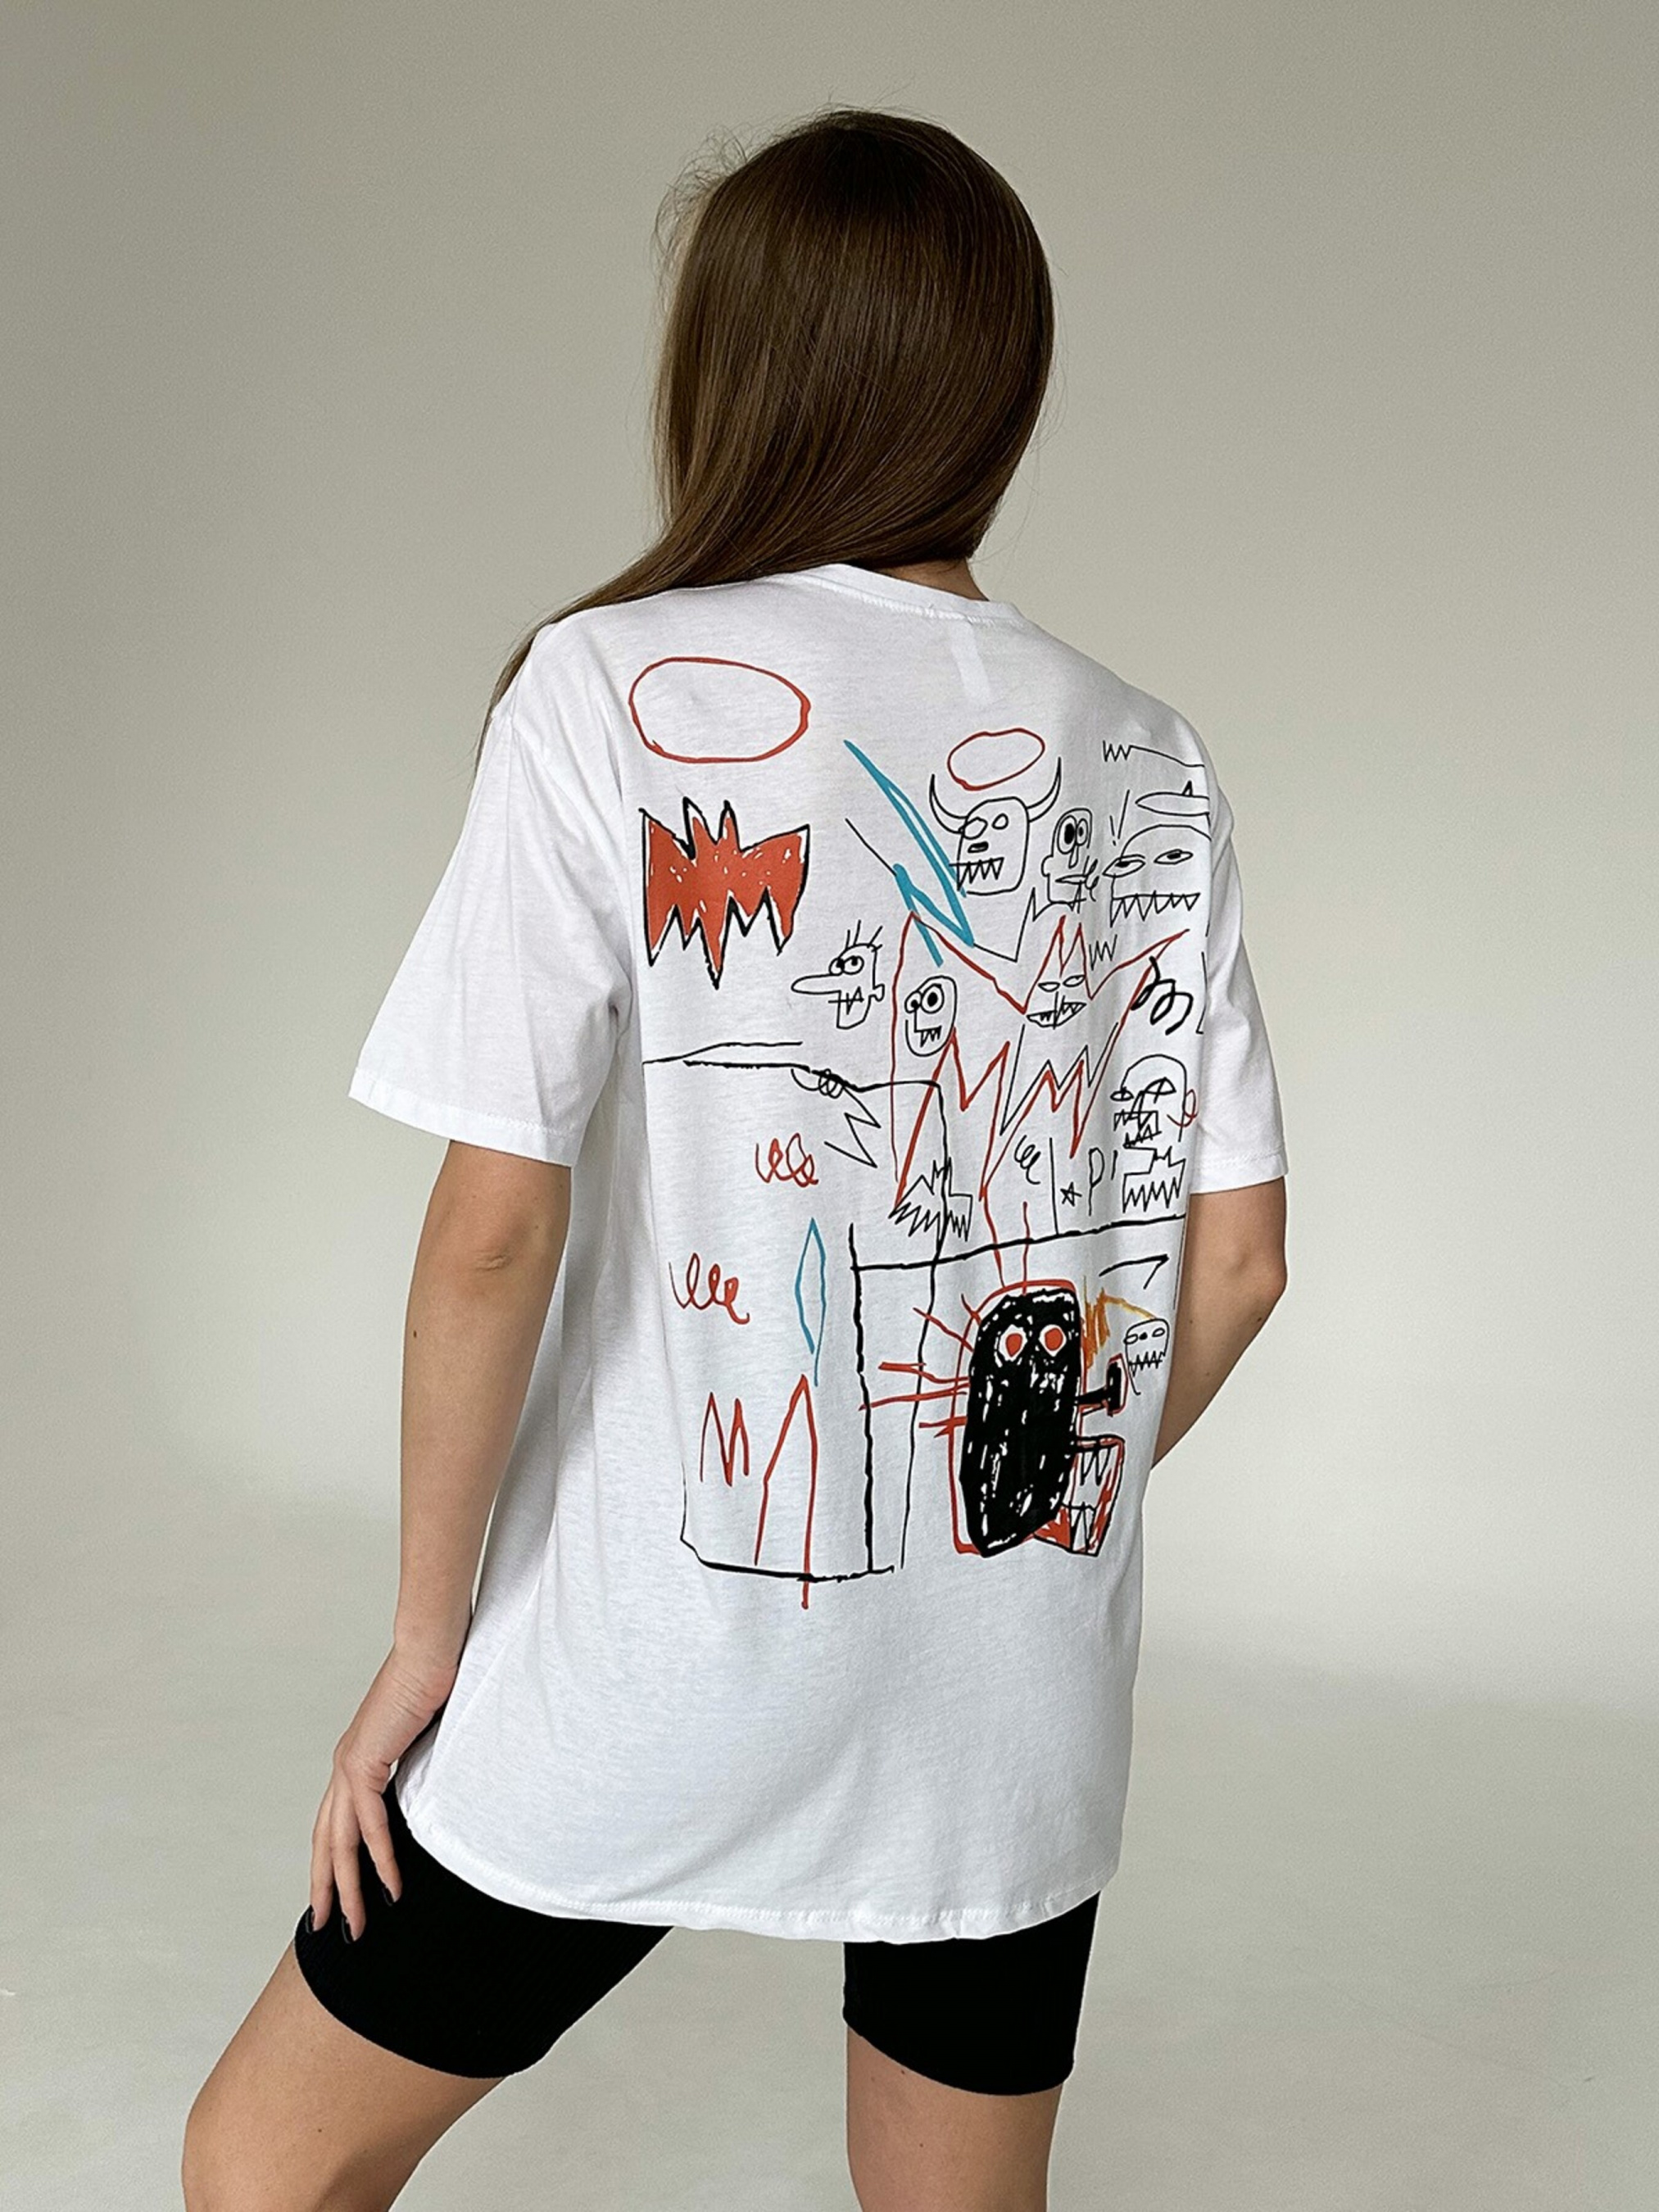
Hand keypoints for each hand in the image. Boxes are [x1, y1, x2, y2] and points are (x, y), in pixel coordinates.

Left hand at [309, 1639, 459, 1938]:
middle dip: (327, 1888)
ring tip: (358, 1924)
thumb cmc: (437, 1677)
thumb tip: (436, 1785)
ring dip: (349, 1887)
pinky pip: (370, 1823)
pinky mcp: (365, 1761)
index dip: (332, 1861)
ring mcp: (351, 1763)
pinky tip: (390, 1885)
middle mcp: (346, 1764)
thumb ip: (422, 1761)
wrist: (432, 1646)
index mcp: (357, 1757)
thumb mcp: (426, 1732)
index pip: (336, 1821)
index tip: (336, 1896)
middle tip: (329, 1928)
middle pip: (327, 1840)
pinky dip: (379, 1858)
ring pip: (341, 1841)